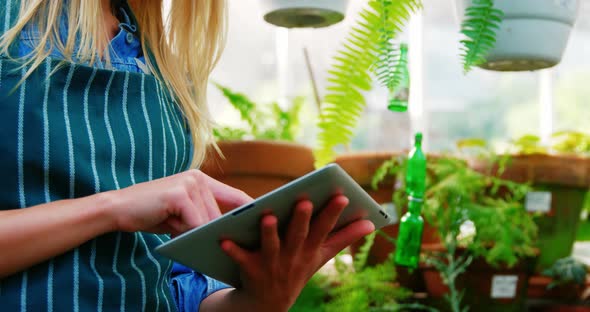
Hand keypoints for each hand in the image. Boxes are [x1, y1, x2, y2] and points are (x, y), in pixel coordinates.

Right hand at [109, 170, 251, 234]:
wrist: (118, 208)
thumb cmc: (153, 214)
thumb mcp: (183, 215)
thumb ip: (203, 217)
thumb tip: (227, 234)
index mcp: (202, 180)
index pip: (236, 197)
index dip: (251, 211)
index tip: (266, 222)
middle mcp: (198, 178)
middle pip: (223, 212)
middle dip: (225, 230)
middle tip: (233, 243)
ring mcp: (188, 183)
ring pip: (209, 220)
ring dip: (202, 234)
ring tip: (197, 239)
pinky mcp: (179, 194)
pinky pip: (195, 222)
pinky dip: (190, 233)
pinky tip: (181, 234)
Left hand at [221, 195, 374, 310]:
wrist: (269, 303)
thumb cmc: (298, 268)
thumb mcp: (322, 256)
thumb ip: (345, 237)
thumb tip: (372, 223)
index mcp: (311, 250)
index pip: (325, 230)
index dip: (334, 214)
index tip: (342, 196)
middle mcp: (293, 257)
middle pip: (298, 236)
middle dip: (303, 220)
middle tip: (305, 201)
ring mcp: (272, 265)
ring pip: (271, 247)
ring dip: (269, 233)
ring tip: (268, 216)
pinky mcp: (250, 270)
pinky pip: (241, 259)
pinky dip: (232, 250)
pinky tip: (223, 239)